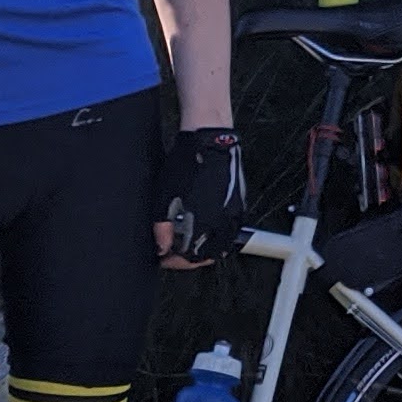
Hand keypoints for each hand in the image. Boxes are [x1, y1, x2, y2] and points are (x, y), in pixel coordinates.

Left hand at [155, 127, 247, 267]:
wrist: (211, 141)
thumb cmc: (188, 163)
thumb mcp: (165, 197)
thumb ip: (162, 227)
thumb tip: (162, 247)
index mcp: (206, 223)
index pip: (192, 257)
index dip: (176, 260)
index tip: (165, 256)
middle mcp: (224, 222)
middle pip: (209, 255)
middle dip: (191, 257)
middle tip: (175, 252)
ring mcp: (234, 213)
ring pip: (222, 244)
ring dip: (205, 247)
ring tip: (189, 241)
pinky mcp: (238, 204)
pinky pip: (230, 230)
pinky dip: (217, 235)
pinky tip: (205, 227)